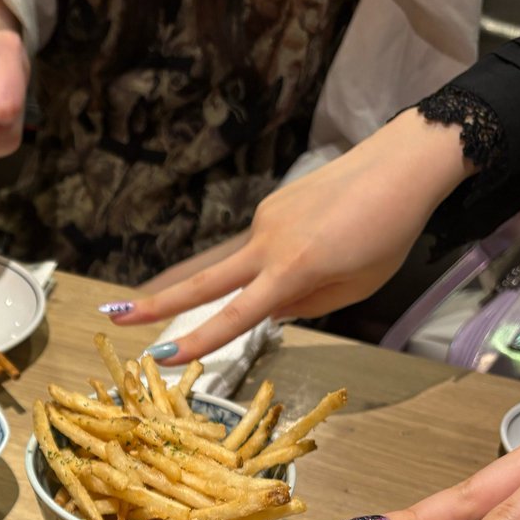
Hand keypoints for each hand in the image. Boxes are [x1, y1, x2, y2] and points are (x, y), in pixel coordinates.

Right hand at [106, 109, 474, 361]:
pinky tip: (319, 241)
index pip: (235, 315)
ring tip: (299, 261)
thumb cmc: (388, 233)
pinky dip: (276, 258)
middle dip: (156, 302)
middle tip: (115, 316)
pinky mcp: (272, 206)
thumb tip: (268, 308)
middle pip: (202, 281)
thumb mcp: (353, 288)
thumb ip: (305, 305)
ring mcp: (265, 221)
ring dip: (250, 278)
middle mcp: (267, 244)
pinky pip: (263, 246)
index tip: (161, 356)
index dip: (197, 339)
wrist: (403, 163)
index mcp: (292, 271)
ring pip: (239, 265)